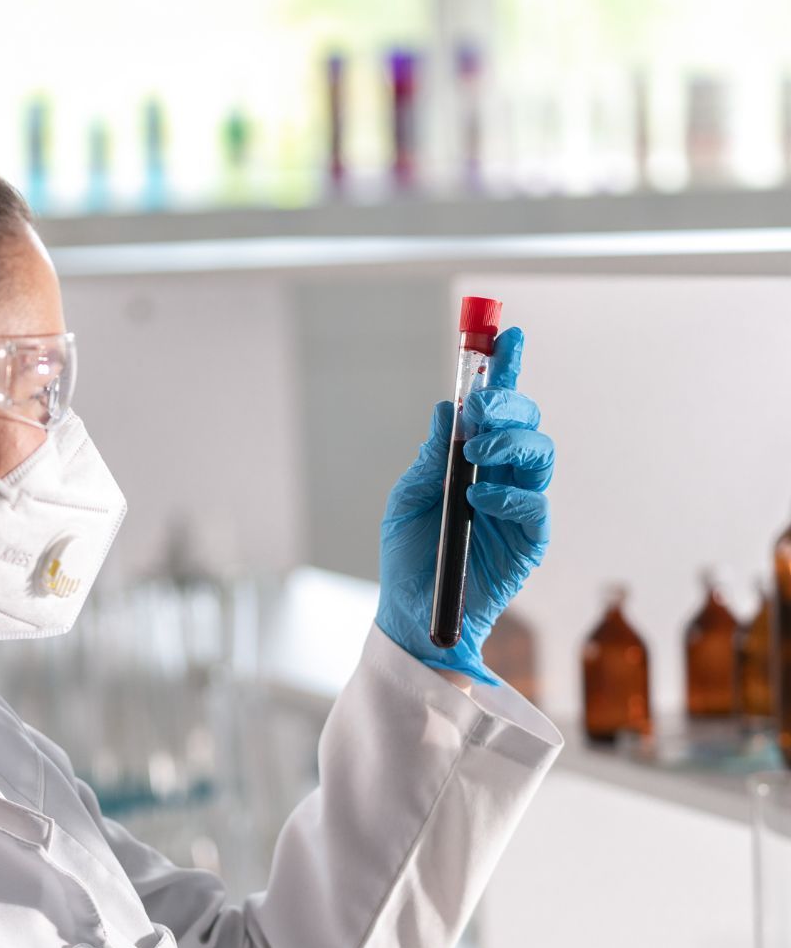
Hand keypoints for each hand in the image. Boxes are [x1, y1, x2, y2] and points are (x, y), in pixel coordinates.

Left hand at [375, 328, 552, 685]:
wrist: (413, 613)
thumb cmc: (408, 557)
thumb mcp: (407, 498)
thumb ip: (430, 457)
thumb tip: (444, 408)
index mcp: (471, 462)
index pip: (495, 410)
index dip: (503, 371)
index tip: (504, 334)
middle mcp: (502, 477)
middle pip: (527, 421)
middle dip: (508, 402)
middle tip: (478, 410)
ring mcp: (519, 506)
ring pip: (540, 453)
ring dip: (511, 442)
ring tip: (476, 453)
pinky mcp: (529, 539)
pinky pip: (535, 504)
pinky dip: (508, 493)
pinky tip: (479, 499)